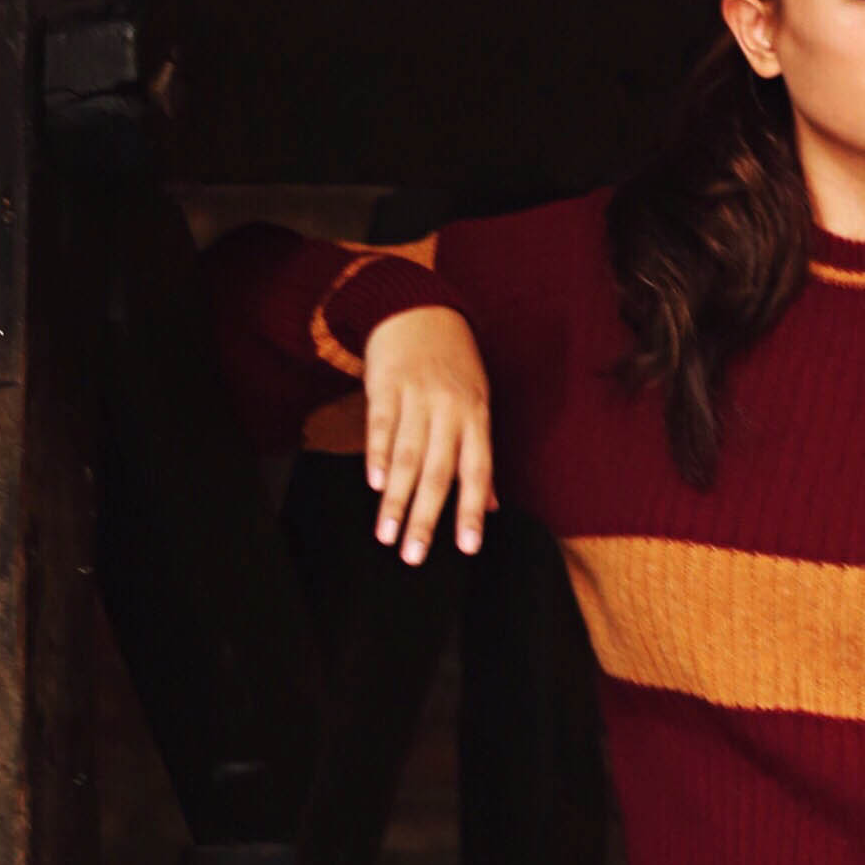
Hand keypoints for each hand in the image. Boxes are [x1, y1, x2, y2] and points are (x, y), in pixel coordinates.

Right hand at [363, 307, 494, 561]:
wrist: (417, 309)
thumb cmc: (453, 365)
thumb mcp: (477, 403)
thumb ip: (479, 455)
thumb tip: (491, 505)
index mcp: (476, 417)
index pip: (477, 471)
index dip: (472, 511)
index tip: (466, 547)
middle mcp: (449, 410)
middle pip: (438, 471)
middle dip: (426, 517)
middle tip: (414, 555)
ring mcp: (417, 397)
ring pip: (407, 455)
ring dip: (396, 499)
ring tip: (386, 534)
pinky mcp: (386, 386)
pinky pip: (381, 425)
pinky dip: (377, 455)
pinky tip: (373, 484)